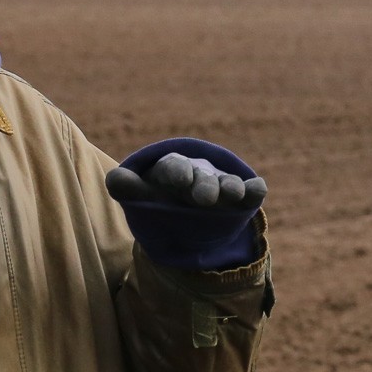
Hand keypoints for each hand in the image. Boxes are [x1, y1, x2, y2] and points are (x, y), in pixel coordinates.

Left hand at [107, 152, 265, 211]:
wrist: (187, 205)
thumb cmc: (161, 197)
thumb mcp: (142, 194)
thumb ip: (126, 187)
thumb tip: (113, 179)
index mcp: (173, 170)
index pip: (173, 167)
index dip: (177, 172)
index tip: (181, 180)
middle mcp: (199, 175)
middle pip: (202, 177)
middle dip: (204, 186)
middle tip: (205, 199)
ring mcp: (222, 186)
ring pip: (227, 184)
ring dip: (230, 187)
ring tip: (232, 195)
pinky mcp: (241, 198)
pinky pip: (250, 191)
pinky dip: (254, 190)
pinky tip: (258, 189)